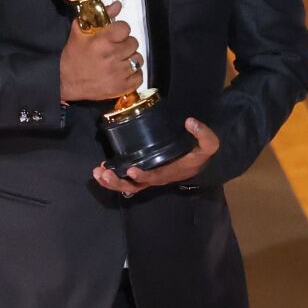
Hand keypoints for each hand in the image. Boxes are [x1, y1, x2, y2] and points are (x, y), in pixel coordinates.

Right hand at [58, 0, 142, 101]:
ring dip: (129, 58)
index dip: (121, 30)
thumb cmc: (72, 55)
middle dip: (125, 44)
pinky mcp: (121, 87)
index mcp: (102, 42)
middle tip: (115, 48)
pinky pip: (139, 76)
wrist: (64, 82)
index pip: (125, 28)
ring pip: (137, 59)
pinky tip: (122, 72)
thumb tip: (118, 5)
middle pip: (133, 43)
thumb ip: (99, 16)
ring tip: (118, 60)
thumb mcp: (80, 32)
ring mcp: (118, 74)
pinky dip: (133, 74)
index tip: (115, 34)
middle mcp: (112, 57)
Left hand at [92, 117, 219, 195]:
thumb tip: (190, 122)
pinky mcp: (144, 174)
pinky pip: (127, 181)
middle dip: (117, 182)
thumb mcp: (209, 144)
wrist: (201, 164)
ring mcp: (149, 178)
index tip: (131, 170)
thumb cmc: (201, 154)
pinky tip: (102, 170)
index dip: (142, 176)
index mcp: (170, 171)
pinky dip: (113, 178)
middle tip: (103, 174)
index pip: (154, 176)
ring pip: (127, 186)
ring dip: (111, 181)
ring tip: (98, 172)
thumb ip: (203, 133)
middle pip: (134, 186)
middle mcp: (156, 178)